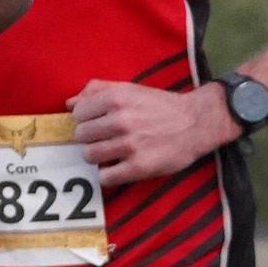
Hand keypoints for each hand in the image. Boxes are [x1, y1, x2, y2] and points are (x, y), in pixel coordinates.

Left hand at [69, 78, 230, 182]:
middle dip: (90, 138)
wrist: (198, 122)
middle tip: (105, 139)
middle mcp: (121, 120)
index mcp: (116, 98)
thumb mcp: (130, 88)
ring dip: (98, 156)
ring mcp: (130, 145)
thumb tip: (69, 103)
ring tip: (111, 153)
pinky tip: (119, 167)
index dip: (85, 119)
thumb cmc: (160, 106)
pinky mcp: (139, 167)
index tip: (97, 123)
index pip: (78, 114)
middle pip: (80, 136)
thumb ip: (98, 90)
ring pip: (89, 156)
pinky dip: (108, 175)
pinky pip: (105, 177)